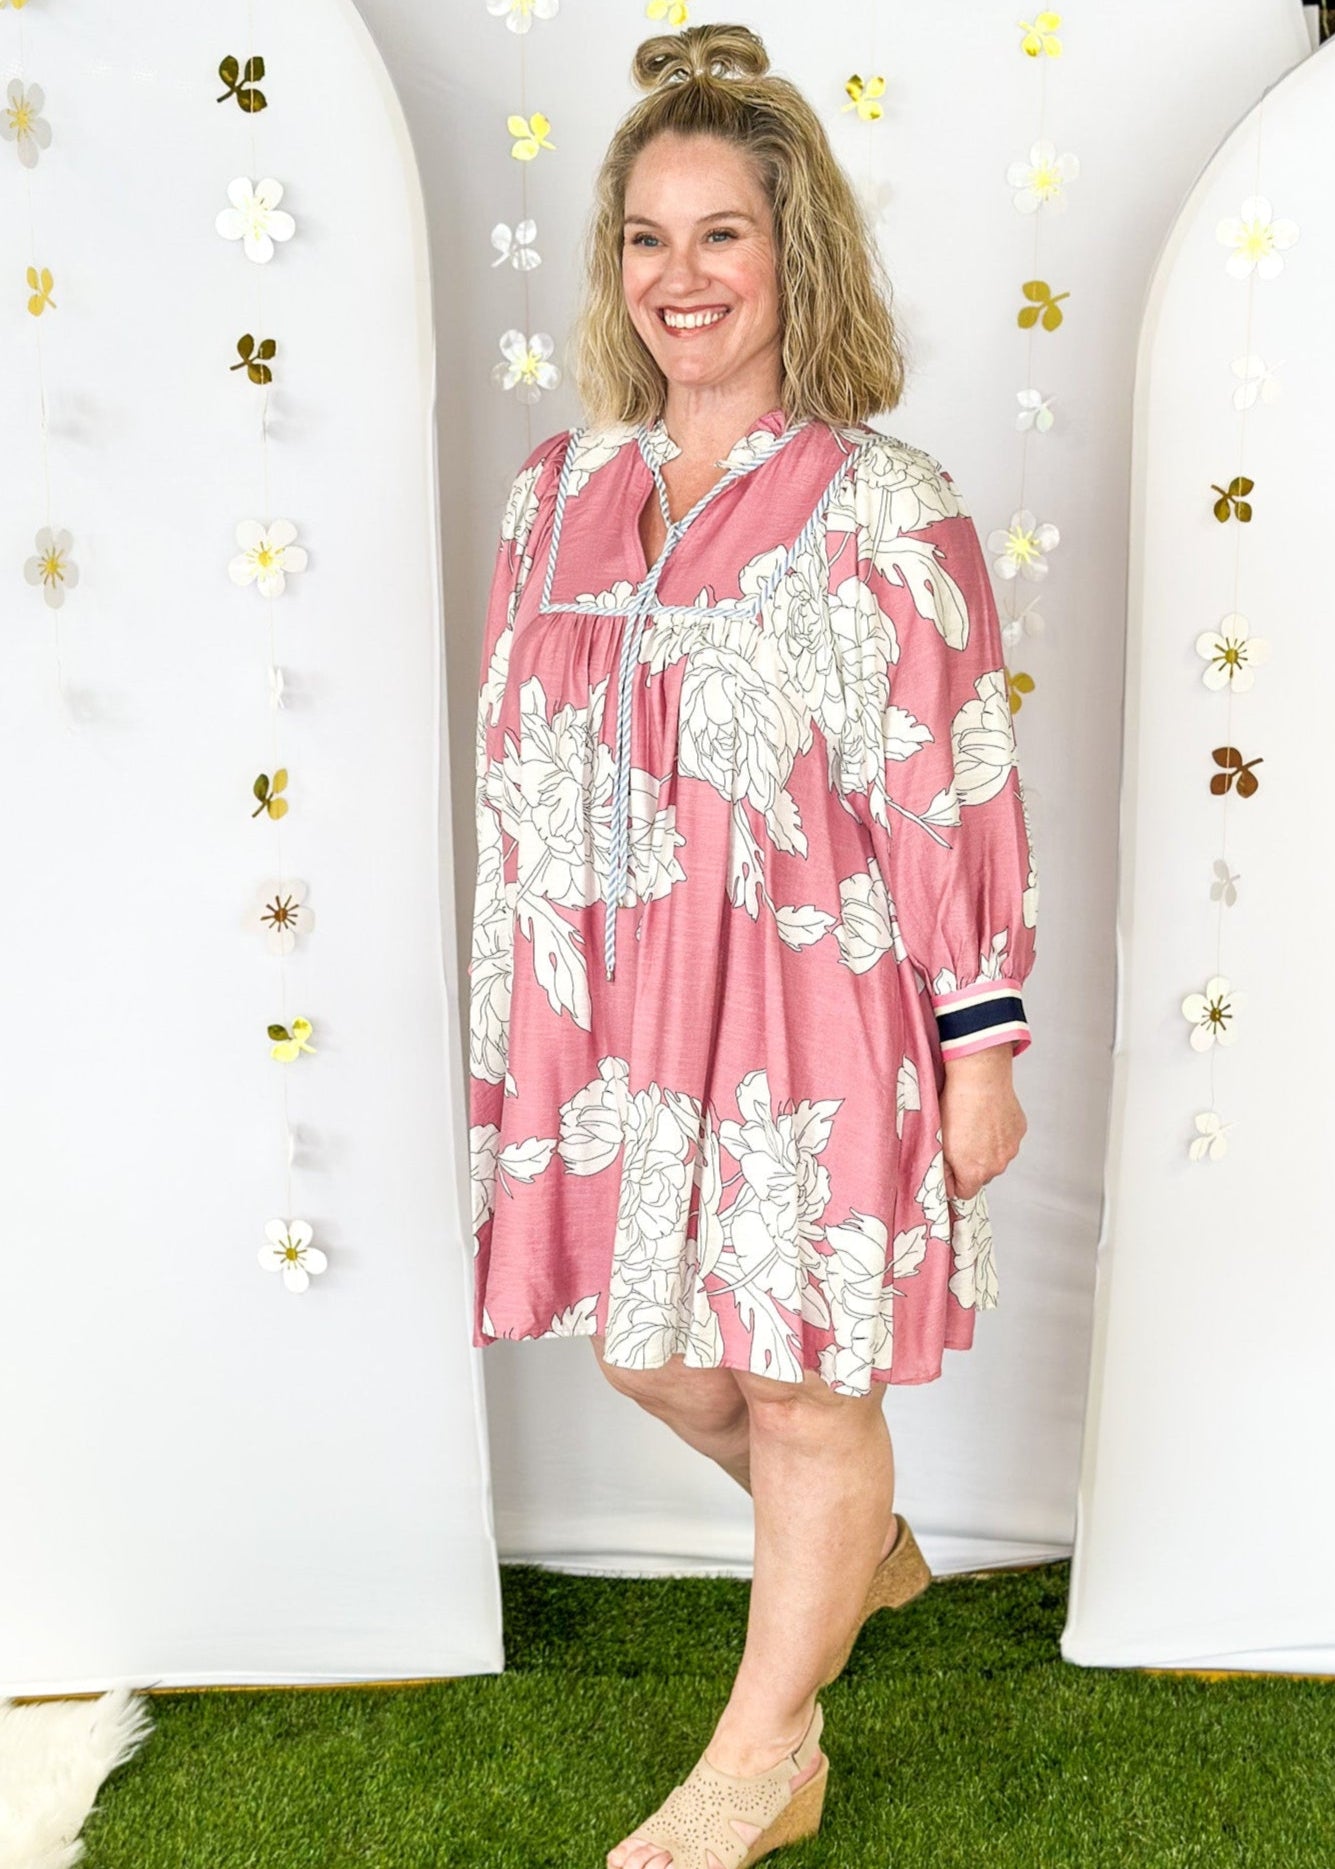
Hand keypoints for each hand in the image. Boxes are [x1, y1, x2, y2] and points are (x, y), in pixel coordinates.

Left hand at [940, 1044, 1026, 1201]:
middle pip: (982, 1176)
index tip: (950, 1167)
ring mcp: (1011, 1149)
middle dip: (972, 1165)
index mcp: (974, 1172)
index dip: (955, 1182)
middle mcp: (997, 1166)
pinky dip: (999, 1134)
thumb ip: (942, 1170)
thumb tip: (945, 1185)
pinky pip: (1007, 1141)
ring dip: (987, 1149)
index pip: (965, 1193)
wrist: (979, 1080)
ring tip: (975, 1126)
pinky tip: (988, 1117)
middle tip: (961, 1141)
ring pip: (997, 1158)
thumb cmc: (955, 1107)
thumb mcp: (937, 1143)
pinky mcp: (1019, 1131)